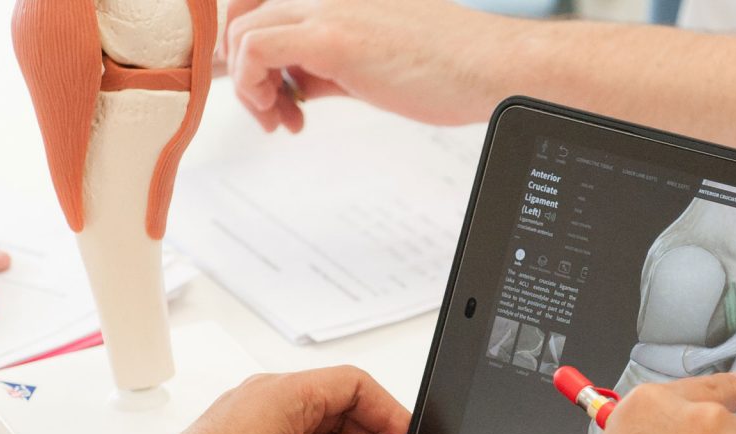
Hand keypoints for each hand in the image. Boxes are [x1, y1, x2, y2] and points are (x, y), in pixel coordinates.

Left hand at [223, 0, 510, 132]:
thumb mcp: (377, 65)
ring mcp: (328, 10)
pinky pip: (256, 50)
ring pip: (243, 31)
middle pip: (245, 15)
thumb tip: (302, 85)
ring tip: (280, 120)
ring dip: (249, 85)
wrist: (492, 68)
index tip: (272, 92)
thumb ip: (333, 69)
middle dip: (244, 69)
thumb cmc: (453, 70)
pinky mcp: (331, 37)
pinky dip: (253, 86)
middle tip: (270, 111)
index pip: (268, 8)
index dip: (253, 51)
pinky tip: (286, 115)